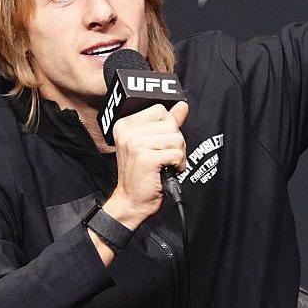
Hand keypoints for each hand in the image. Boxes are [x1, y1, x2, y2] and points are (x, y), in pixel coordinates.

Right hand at [105, 102, 188, 227]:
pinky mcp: (146, 158)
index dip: (168, 127)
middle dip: (175, 141)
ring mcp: (135, 144)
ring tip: (167, 163)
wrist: (131, 202)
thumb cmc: (141, 175)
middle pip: (170, 123)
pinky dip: (178, 164)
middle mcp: (128, 132)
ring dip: (178, 154)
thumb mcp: (151, 144)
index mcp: (126, 125)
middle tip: (165, 156)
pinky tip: (168, 170)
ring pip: (176, 138)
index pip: (160, 110)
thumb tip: (182, 106)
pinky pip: (177, 153)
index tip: (161, 143)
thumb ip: (167, 123)